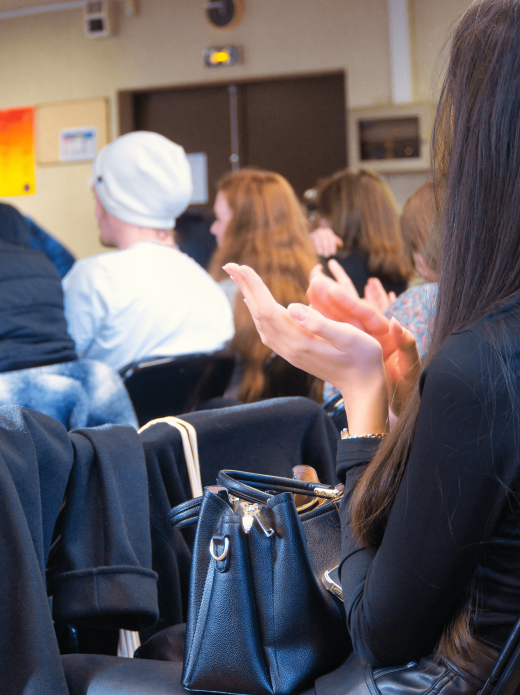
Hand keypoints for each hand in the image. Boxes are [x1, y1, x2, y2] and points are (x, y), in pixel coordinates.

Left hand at [223, 263, 387, 434]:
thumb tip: (292, 306)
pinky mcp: (294, 354)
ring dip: (249, 299)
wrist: (363, 387)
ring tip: (240, 280)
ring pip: (261, 323)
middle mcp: (289, 347)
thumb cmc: (362, 358)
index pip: (269, 308)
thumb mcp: (348, 336)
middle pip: (259, 314)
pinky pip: (268, 331)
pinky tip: (257, 306)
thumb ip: (320, 323)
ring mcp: (290, 352)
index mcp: (300, 340)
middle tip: (231, 265)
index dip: (254, 286)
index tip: (242, 266)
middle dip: (245, 288)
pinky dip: (258, 314)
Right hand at [307, 271, 420, 413]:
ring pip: (338, 318)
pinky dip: (321, 320)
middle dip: (331, 294)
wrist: (397, 406)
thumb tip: (396, 323)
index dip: (348, 300)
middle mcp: (371, 333)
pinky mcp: (350, 350)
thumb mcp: (410, 366)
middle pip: (348, 309)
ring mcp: (359, 341)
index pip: (365, 312)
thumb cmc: (407, 389)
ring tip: (309, 288)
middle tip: (314, 278)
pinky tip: (307, 312)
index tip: (332, 288)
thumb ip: (407, 344)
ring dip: (323, 303)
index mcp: (386, 334)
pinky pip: (333, 331)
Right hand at [309, 223, 342, 257]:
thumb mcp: (330, 241)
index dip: (332, 246)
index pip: (331, 238)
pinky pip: (312, 242)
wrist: (311, 240)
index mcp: (328, 232)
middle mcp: (321, 231)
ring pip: (318, 240)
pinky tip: (317, 252)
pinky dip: (314, 247)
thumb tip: (340, 244)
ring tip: (322, 254)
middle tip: (327, 255)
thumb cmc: (324, 242)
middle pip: (325, 239)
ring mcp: (314, 233)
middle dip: (326, 248)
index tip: (333, 253)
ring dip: (320, 248)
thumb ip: (336, 242)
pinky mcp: (309, 237)